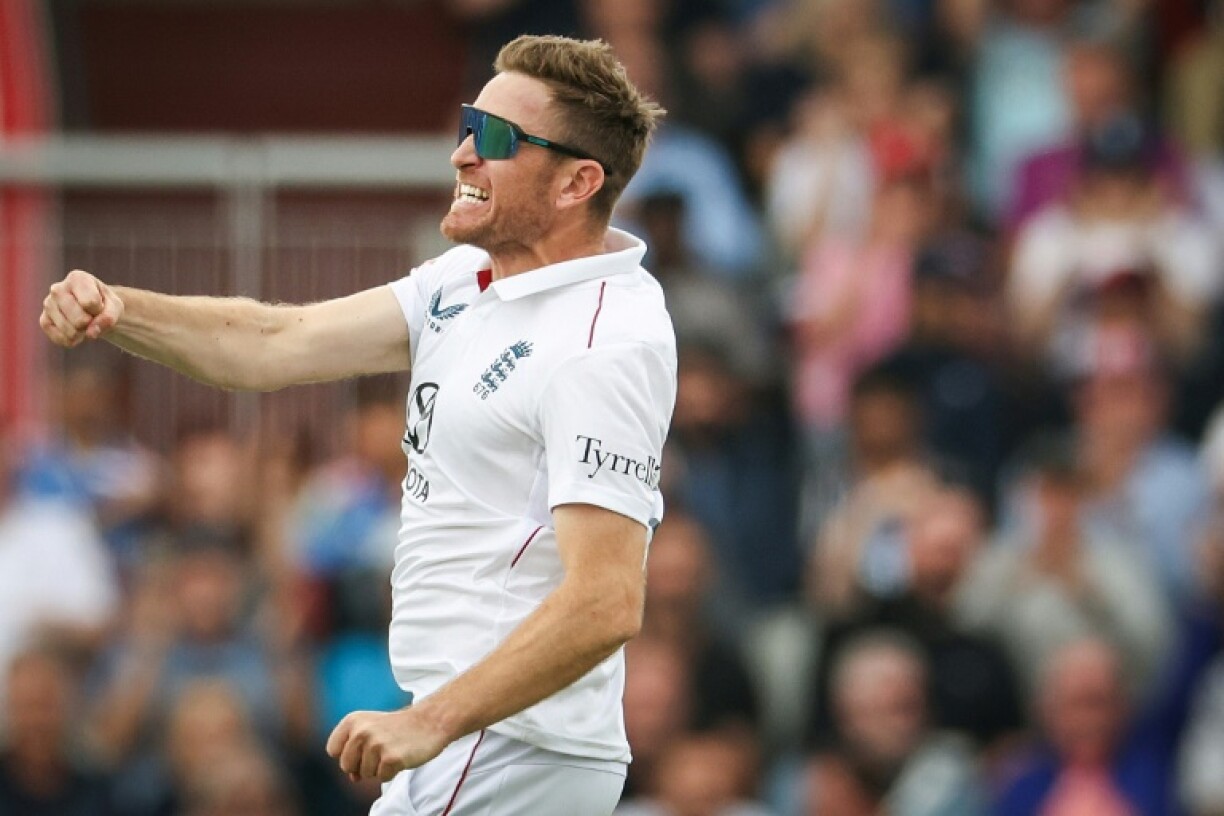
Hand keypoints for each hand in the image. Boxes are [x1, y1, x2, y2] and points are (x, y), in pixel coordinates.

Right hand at [40, 270, 123, 346]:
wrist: (94, 308)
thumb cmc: (104, 303)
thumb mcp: (115, 306)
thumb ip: (109, 317)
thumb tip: (91, 333)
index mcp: (77, 278)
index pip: (90, 303)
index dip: (99, 310)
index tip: (99, 305)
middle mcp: (57, 289)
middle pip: (79, 320)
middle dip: (91, 324)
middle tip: (91, 316)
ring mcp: (48, 305)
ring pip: (70, 331)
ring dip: (82, 333)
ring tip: (84, 323)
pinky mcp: (44, 320)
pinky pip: (60, 339)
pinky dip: (73, 340)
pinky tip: (76, 332)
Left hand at [326, 708, 452, 782]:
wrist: (430, 721)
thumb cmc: (398, 728)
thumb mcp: (371, 729)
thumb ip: (355, 751)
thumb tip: (353, 778)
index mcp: (353, 720)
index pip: (333, 750)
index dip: (348, 754)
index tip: (364, 746)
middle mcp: (361, 731)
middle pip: (346, 765)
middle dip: (362, 765)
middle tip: (382, 749)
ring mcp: (376, 744)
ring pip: (365, 774)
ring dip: (379, 768)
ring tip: (393, 750)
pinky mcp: (391, 758)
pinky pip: (382, 778)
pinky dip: (392, 772)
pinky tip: (401, 756)